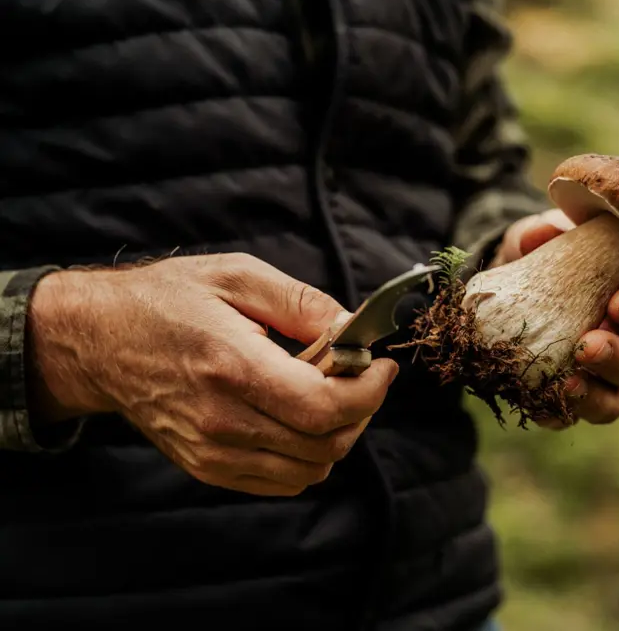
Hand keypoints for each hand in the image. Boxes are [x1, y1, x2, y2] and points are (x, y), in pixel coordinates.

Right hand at [27, 253, 398, 495]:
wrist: (98, 342)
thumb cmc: (167, 300)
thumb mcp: (237, 276)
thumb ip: (303, 303)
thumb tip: (352, 329)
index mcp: (232, 365)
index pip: (323, 407)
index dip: (368, 392)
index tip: (381, 368)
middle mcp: (222, 420)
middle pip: (325, 444)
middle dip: (360, 410)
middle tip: (355, 375)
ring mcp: (212, 452)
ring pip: (309, 470)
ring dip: (335, 435)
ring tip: (324, 394)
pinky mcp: (207, 468)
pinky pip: (282, 481)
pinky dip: (306, 455)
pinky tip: (296, 417)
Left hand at [492, 209, 618, 426]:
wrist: (496, 293)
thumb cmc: (532, 259)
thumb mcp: (532, 239)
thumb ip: (539, 232)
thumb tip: (544, 232)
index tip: (618, 301)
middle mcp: (616, 343)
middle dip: (617, 356)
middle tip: (589, 345)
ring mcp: (590, 378)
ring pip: (611, 400)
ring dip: (594, 395)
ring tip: (569, 383)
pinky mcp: (557, 399)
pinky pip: (565, 417)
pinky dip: (555, 415)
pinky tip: (538, 406)